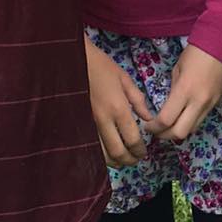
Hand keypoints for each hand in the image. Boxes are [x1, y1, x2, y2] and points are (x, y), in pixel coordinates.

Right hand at [85, 37, 151, 167]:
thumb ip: (138, 100)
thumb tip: (148, 118)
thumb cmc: (101, 66)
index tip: (144, 153)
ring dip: (113, 161)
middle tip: (135, 160)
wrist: (74, 61)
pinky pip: (91, 145)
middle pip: (117, 151)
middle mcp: (103, 120)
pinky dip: (100, 153)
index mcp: (118, 108)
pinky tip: (106, 152)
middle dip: (128, 160)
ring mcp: (89, 124)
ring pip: (101, 153)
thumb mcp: (124, 78)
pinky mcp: (79, 124)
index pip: (132, 139)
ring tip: (122, 159)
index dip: (140, 150)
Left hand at [149, 44, 221, 143]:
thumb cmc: (196, 52)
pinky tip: (182, 118)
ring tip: (168, 127)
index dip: (154, 127)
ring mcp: (210, 105)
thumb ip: (173, 90)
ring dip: (177, 132)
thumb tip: (170, 105)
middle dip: (164, 136)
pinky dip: (189, 123)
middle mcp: (198, 102)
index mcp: (185, 90)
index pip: (166, 120)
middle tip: (156, 131)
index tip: (147, 126)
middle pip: (179, 133)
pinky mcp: (217, 104)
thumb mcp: (178, 69)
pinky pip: (200, 121)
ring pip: (191, 131)